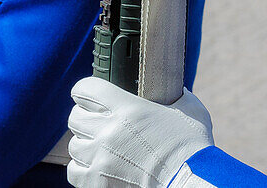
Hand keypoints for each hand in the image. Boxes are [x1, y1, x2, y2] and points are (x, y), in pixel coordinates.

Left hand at [67, 77, 213, 187]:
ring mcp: (101, 158)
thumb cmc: (192, 146)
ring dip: (85, 143)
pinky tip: (96, 166)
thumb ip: (176, 94)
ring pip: (74, 145)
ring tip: (98, 146)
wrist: (189, 181)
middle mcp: (109, 131)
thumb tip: (173, 88)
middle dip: (83, 117)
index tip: (87, 94)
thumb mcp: (188, 109)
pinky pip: (74, 171)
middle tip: (95, 121)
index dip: (85, 90)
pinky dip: (82, 168)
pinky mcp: (97, 182)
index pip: (87, 89)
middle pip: (75, 117)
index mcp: (128, 108)